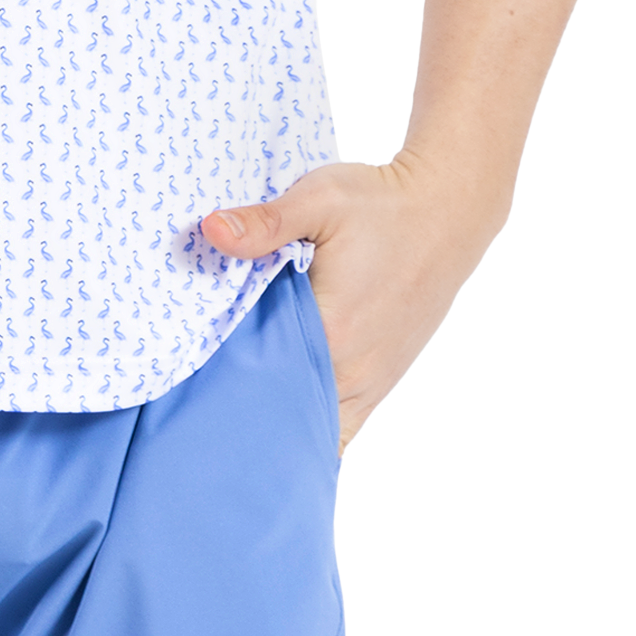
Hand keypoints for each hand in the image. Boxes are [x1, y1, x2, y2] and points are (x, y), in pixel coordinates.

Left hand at [197, 158, 501, 449]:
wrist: (448, 211)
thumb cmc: (383, 204)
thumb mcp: (321, 199)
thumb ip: (264, 222)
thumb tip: (210, 230)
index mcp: (331, 333)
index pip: (258, 384)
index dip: (220, 391)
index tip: (187, 393)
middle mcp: (353, 371)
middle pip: (283, 417)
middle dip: (243, 420)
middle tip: (199, 420)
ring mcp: (371, 383)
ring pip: (316, 433)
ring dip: (278, 430)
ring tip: (235, 431)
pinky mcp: (382, 381)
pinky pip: (343, 428)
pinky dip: (313, 433)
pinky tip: (283, 437)